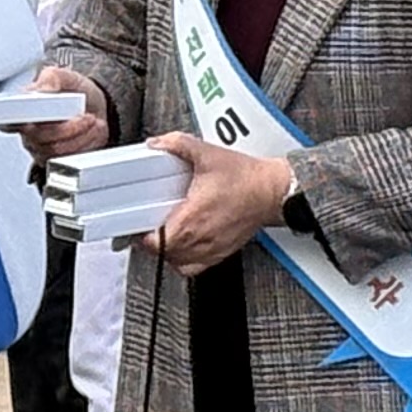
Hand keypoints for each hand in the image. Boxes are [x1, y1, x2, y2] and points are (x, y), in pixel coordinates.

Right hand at [22, 65, 107, 161]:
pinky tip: (92, 131)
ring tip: (91, 120)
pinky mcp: (56, 159)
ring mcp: (40, 147)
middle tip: (85, 115)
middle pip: (39, 137)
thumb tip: (41, 91)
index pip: (7, 121)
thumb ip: (51, 79)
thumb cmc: (74, 91)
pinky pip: (69, 158)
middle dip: (67, 127)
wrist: (94, 107)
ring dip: (80, 134)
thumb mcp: (64, 76)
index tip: (29, 118)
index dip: (13, 122)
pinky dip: (86, 144)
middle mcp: (27, 131)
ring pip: (56, 149)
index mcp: (22, 108)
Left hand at [137, 132, 293, 275]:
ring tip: (165, 234)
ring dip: (168, 251)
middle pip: (165, 253)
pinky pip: (195, 267)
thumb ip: (178, 145)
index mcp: (193, 217)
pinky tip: (182, 245)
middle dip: (153, 241)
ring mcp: (212, 248)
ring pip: (179, 263)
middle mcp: (201, 238)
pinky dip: (184, 260)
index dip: (143, 235)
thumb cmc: (245, 178)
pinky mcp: (222, 252)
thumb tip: (157, 143)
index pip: (158, 242)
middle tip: (149, 225)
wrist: (273, 191)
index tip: (139, 224)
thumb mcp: (208, 153)